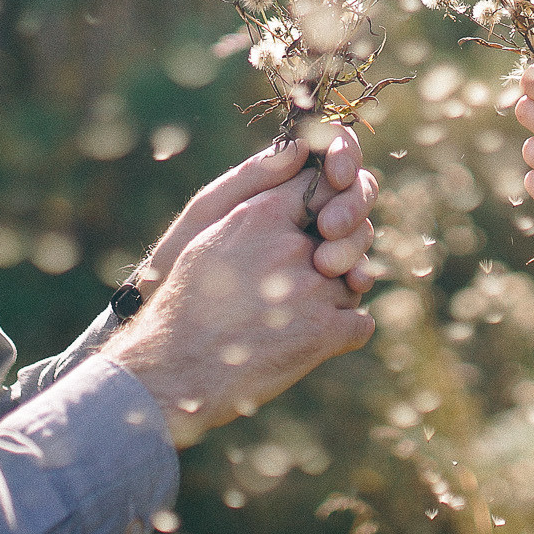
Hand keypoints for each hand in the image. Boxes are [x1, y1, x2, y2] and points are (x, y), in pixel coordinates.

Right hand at [104, 173, 376, 446]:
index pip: (326, 186)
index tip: (321, 228)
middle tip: (306, 283)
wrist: (172, 372)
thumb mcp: (209, 236)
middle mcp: (291, 247)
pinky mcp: (324, 334)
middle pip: (349, 236)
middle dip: (340, 257)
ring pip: (354, 283)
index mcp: (261, 215)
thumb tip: (296, 160)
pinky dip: (344, 335)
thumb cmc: (185, 304)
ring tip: (293, 318)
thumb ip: (256, 201)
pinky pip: (361, 323)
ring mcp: (311, 290)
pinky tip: (312, 343)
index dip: (331, 206)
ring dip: (335, 300)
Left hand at [133, 128, 380, 296]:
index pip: (331, 152)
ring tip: (333, 266)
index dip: (343, 157)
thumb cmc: (181, 260)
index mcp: (282, 183)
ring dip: (356, 242)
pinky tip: (355, 284)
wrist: (181, 330)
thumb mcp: (210, 213)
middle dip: (353, 205)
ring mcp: (323, 250)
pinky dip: (362, 274)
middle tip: (330, 229)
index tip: (336, 176)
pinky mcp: (330, 287)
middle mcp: (310, 213)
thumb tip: (300, 146)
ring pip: (360, 232)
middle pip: (356, 192)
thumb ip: (253, 177)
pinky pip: (357, 273)